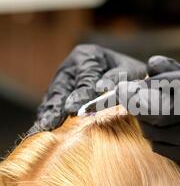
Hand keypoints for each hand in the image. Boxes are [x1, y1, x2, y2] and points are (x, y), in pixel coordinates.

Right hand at [28, 44, 145, 133]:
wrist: (126, 77)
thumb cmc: (130, 75)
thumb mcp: (129, 72)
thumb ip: (116, 79)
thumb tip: (101, 87)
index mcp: (88, 56)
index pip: (84, 78)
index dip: (79, 95)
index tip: (73, 110)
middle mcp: (71, 66)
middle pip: (62, 87)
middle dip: (56, 106)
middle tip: (50, 123)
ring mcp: (63, 80)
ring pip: (54, 97)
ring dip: (49, 113)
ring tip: (43, 128)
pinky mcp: (60, 93)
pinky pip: (52, 104)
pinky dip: (49, 115)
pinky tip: (44, 128)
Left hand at [116, 55, 179, 185]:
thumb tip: (151, 67)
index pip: (161, 105)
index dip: (138, 99)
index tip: (125, 90)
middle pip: (156, 128)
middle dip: (144, 113)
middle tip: (147, 100)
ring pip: (163, 146)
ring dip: (157, 129)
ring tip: (170, 115)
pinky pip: (179, 161)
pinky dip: (174, 146)